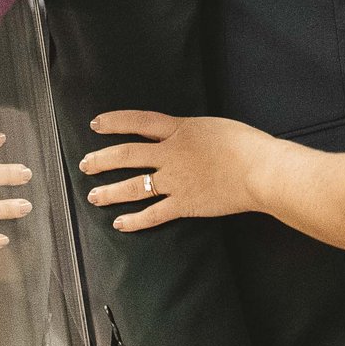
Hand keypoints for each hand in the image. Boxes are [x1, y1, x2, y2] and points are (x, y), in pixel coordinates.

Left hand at [82, 108, 265, 227]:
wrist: (259, 170)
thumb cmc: (246, 145)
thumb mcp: (213, 127)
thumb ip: (192, 132)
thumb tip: (180, 135)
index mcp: (179, 130)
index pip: (138, 121)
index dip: (115, 122)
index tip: (96, 123)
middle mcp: (170, 154)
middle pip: (127, 155)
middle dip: (102, 159)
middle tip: (85, 164)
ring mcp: (175, 181)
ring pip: (134, 186)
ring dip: (110, 192)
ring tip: (93, 196)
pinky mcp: (184, 204)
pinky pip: (153, 214)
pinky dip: (135, 221)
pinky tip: (120, 224)